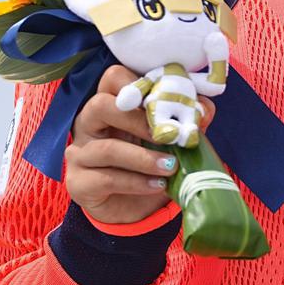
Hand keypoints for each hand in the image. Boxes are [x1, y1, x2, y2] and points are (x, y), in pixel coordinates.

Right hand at [66, 64, 215, 224]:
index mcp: (111, 103)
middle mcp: (89, 123)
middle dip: (138, 119)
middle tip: (167, 135)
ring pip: (105, 148)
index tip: (168, 99)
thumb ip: (187, 119)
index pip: (113, 78)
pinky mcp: (79, 183)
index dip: (139, 83)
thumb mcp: (172, 138)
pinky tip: (158, 185)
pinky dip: (137, 182)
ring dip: (143, 158)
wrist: (137, 206)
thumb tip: (205, 108)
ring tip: (171, 166)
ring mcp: (80, 153)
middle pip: (100, 104)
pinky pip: (106, 179)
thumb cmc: (152, 161)